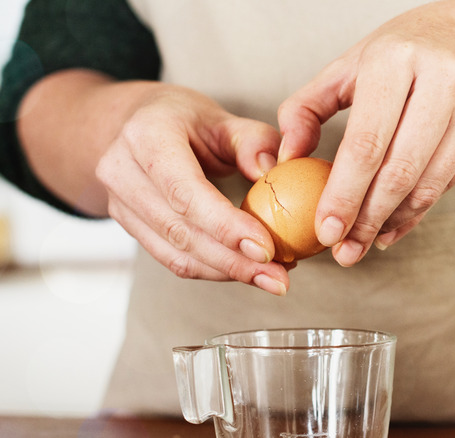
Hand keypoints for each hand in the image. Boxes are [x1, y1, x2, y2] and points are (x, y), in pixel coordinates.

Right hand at [95, 85, 289, 293]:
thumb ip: (254, 140)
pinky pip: (173, 260)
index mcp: (146, 135)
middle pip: (181, 230)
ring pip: (176, 253)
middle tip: (280, 277)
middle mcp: (122, 170)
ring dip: (228, 272)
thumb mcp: (223, 117)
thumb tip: (271, 171)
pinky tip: (249, 271)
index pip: (184, 191)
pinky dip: (214, 271)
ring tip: (273, 278)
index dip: (225, 225)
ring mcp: (120, 202)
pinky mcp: (129, 227)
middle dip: (235, 261)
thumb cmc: (185, 119)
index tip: (266, 248)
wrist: (137, 124)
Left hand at [278, 0, 454, 266]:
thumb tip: (286, 157)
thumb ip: (306, 108)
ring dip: (391, 222)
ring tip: (363, 243)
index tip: (324, 229)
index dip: (344, 193)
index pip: (366, 142)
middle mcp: (441, 81)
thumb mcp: (348, 65)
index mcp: (396, 60)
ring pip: (427, 184)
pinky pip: (448, 184)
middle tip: (343, 250)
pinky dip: (417, 212)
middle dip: (366, 219)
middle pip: (399, 170)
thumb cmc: (403, 51)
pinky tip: (391, 225)